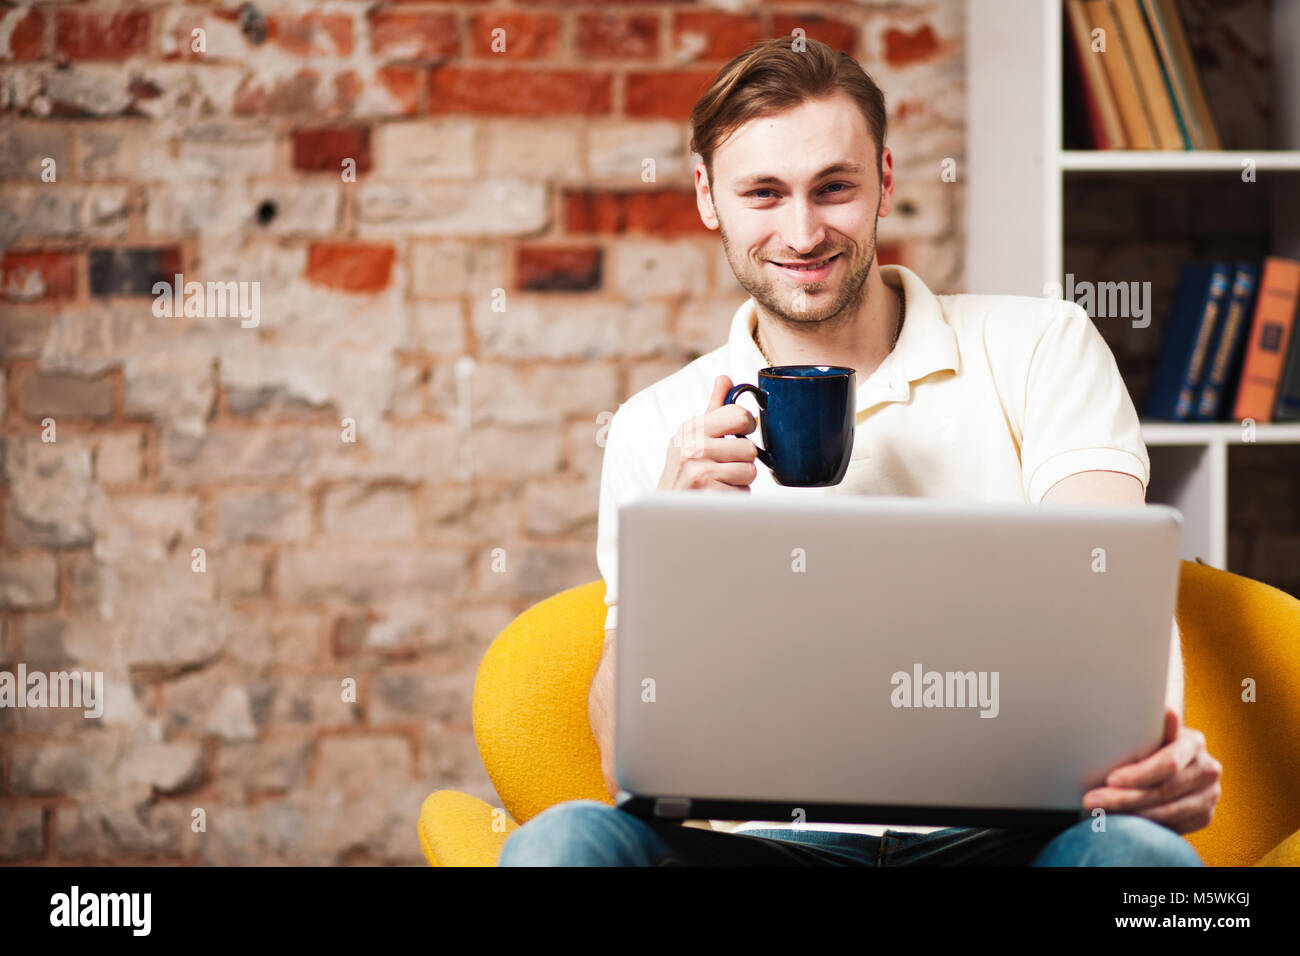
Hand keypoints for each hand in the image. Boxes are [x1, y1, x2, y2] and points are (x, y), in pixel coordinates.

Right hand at [656, 374, 759, 491]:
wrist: (664, 510)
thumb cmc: (684, 470)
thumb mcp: (692, 436)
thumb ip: (713, 408)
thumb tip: (725, 378)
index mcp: (692, 429)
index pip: (739, 415)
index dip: (746, 426)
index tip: (739, 433)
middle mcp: (693, 448)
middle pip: (749, 448)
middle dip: (742, 461)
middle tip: (723, 466)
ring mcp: (700, 472)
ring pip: (750, 471)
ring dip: (740, 480)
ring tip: (720, 481)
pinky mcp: (708, 495)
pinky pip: (743, 492)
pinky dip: (735, 497)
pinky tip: (717, 495)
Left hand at [1082, 707, 1221, 834]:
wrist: (1163, 765)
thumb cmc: (1145, 743)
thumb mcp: (1146, 732)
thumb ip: (1152, 727)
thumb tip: (1168, 711)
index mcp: (1193, 742)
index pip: (1168, 764)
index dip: (1138, 774)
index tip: (1110, 779)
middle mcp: (1207, 768)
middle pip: (1165, 790)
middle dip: (1125, 798)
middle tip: (1091, 801)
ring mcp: (1209, 794)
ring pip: (1168, 812)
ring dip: (1130, 814)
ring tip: (1098, 813)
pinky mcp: (1204, 815)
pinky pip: (1174, 827)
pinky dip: (1145, 825)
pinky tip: (1120, 822)